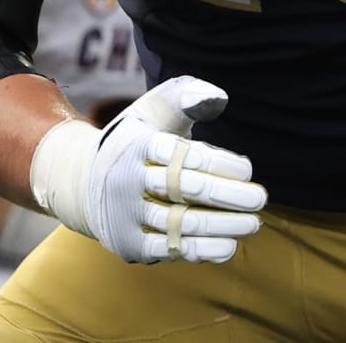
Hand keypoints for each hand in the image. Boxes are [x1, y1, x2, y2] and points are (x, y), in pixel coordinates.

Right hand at [30, 76, 265, 263]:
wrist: (84, 182)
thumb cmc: (136, 140)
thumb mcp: (153, 110)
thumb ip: (186, 96)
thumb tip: (219, 97)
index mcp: (138, 144)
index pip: (185, 154)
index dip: (220, 163)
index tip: (247, 169)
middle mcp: (128, 179)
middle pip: (186, 189)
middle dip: (229, 195)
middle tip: (260, 198)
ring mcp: (126, 214)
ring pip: (182, 222)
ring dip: (223, 225)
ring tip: (253, 222)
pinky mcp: (128, 243)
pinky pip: (169, 249)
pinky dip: (201, 250)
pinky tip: (229, 246)